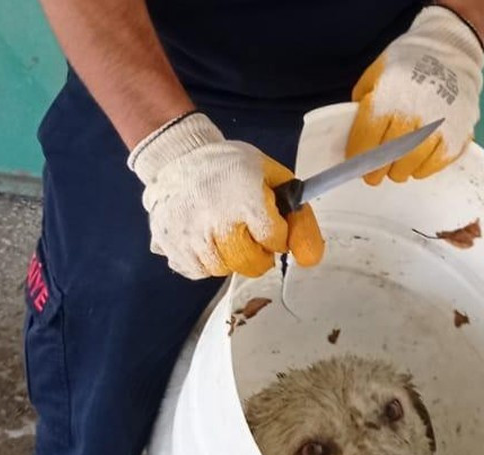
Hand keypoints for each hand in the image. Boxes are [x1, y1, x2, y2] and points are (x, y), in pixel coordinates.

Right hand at [128, 113, 324, 278]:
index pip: (276, 241)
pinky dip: (204, 261)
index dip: (277, 235)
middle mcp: (219, 223)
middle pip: (252, 264)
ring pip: (224, 270)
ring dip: (230, 257)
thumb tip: (311, 258)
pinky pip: (198, 271)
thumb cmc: (229, 166)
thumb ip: (298, 216)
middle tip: (249, 235)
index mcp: (248, 201)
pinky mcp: (172, 246)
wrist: (177, 155)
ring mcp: (192, 237)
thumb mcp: (272, 177)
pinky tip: (204, 238)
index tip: (269, 224)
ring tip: (224, 232)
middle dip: (258, 253)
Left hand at [347, 6, 483, 184]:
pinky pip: (436, 164)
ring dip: (400, 171)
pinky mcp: (457, 134)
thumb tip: (356, 132)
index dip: (359, 158)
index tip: (356, 165)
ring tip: (396, 168)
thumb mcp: (375, 73)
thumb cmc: (408, 62)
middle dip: (377, 171)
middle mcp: (412, 115)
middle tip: (374, 175)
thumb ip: (362, 102)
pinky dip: (423, 169)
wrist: (450, 50)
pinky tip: (417, 164)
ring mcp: (437, 127)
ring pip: (411, 165)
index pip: (366, 141)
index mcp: (387, 99)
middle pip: (388, 158)